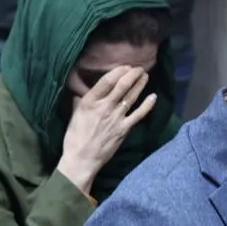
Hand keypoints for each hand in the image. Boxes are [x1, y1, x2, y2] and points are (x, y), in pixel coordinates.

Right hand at [57, 66, 156, 193]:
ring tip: (145, 76)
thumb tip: (82, 90)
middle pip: (122, 86)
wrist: (82, 159)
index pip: (107, 81)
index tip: (125, 66)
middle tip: (138, 68)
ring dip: (140, 85)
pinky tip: (153, 97)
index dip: (119, 71)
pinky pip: (139, 115)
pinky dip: (147, 105)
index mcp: (89, 101)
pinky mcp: (124, 129)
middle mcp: (104, 107)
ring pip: (132, 97)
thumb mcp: (74, 114)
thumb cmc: (74, 137)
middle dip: (132, 74)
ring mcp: (116, 118)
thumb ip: (80, 101)